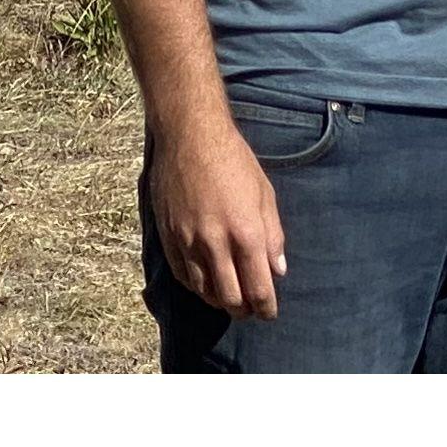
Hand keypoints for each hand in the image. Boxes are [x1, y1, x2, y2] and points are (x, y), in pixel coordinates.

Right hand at [146, 115, 287, 319]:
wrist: (190, 134)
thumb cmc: (234, 160)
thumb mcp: (265, 193)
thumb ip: (273, 235)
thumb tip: (277, 270)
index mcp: (245, 233)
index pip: (258, 290)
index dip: (266, 309)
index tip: (269, 312)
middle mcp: (215, 243)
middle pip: (230, 299)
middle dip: (244, 310)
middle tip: (250, 308)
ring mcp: (188, 241)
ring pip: (204, 292)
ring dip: (219, 300)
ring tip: (229, 296)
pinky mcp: (168, 236)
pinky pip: (182, 275)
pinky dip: (197, 286)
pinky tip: (206, 281)